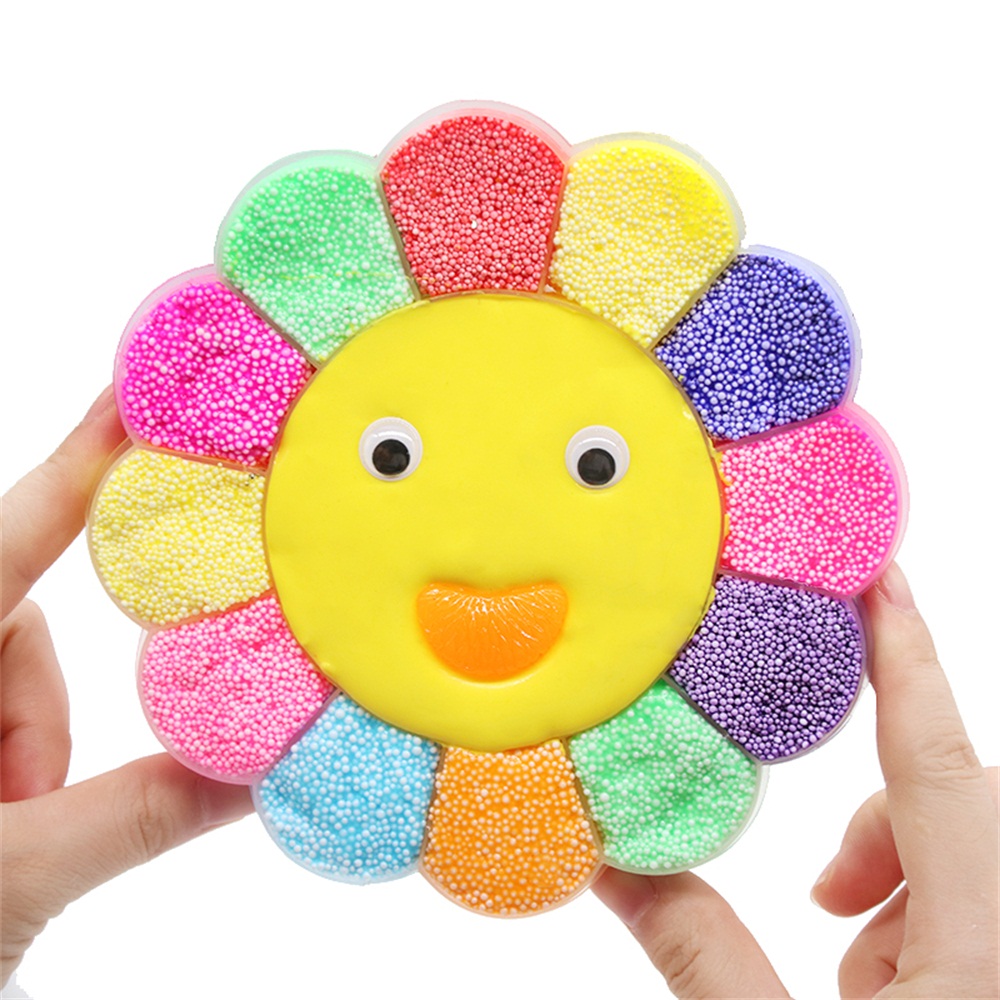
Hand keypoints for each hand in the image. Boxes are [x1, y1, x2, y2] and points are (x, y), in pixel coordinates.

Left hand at [1, 388, 252, 986]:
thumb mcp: (7, 879)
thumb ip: (136, 817)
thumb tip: (265, 778)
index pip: (10, 537)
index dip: (81, 459)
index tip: (142, 396)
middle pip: (9, 623)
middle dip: (37, 712)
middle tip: (28, 807)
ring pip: (4, 672)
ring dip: (24, 748)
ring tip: (7, 834)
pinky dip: (10, 757)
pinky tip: (2, 821)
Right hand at [592, 563, 998, 997]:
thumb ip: (701, 953)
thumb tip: (612, 871)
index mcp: (983, 948)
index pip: (937, 764)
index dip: (904, 656)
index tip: (878, 578)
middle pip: (959, 800)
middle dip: (877, 820)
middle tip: (825, 892)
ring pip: (972, 851)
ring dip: (900, 882)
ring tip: (854, 974)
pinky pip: (985, 904)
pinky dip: (929, 920)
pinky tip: (885, 991)